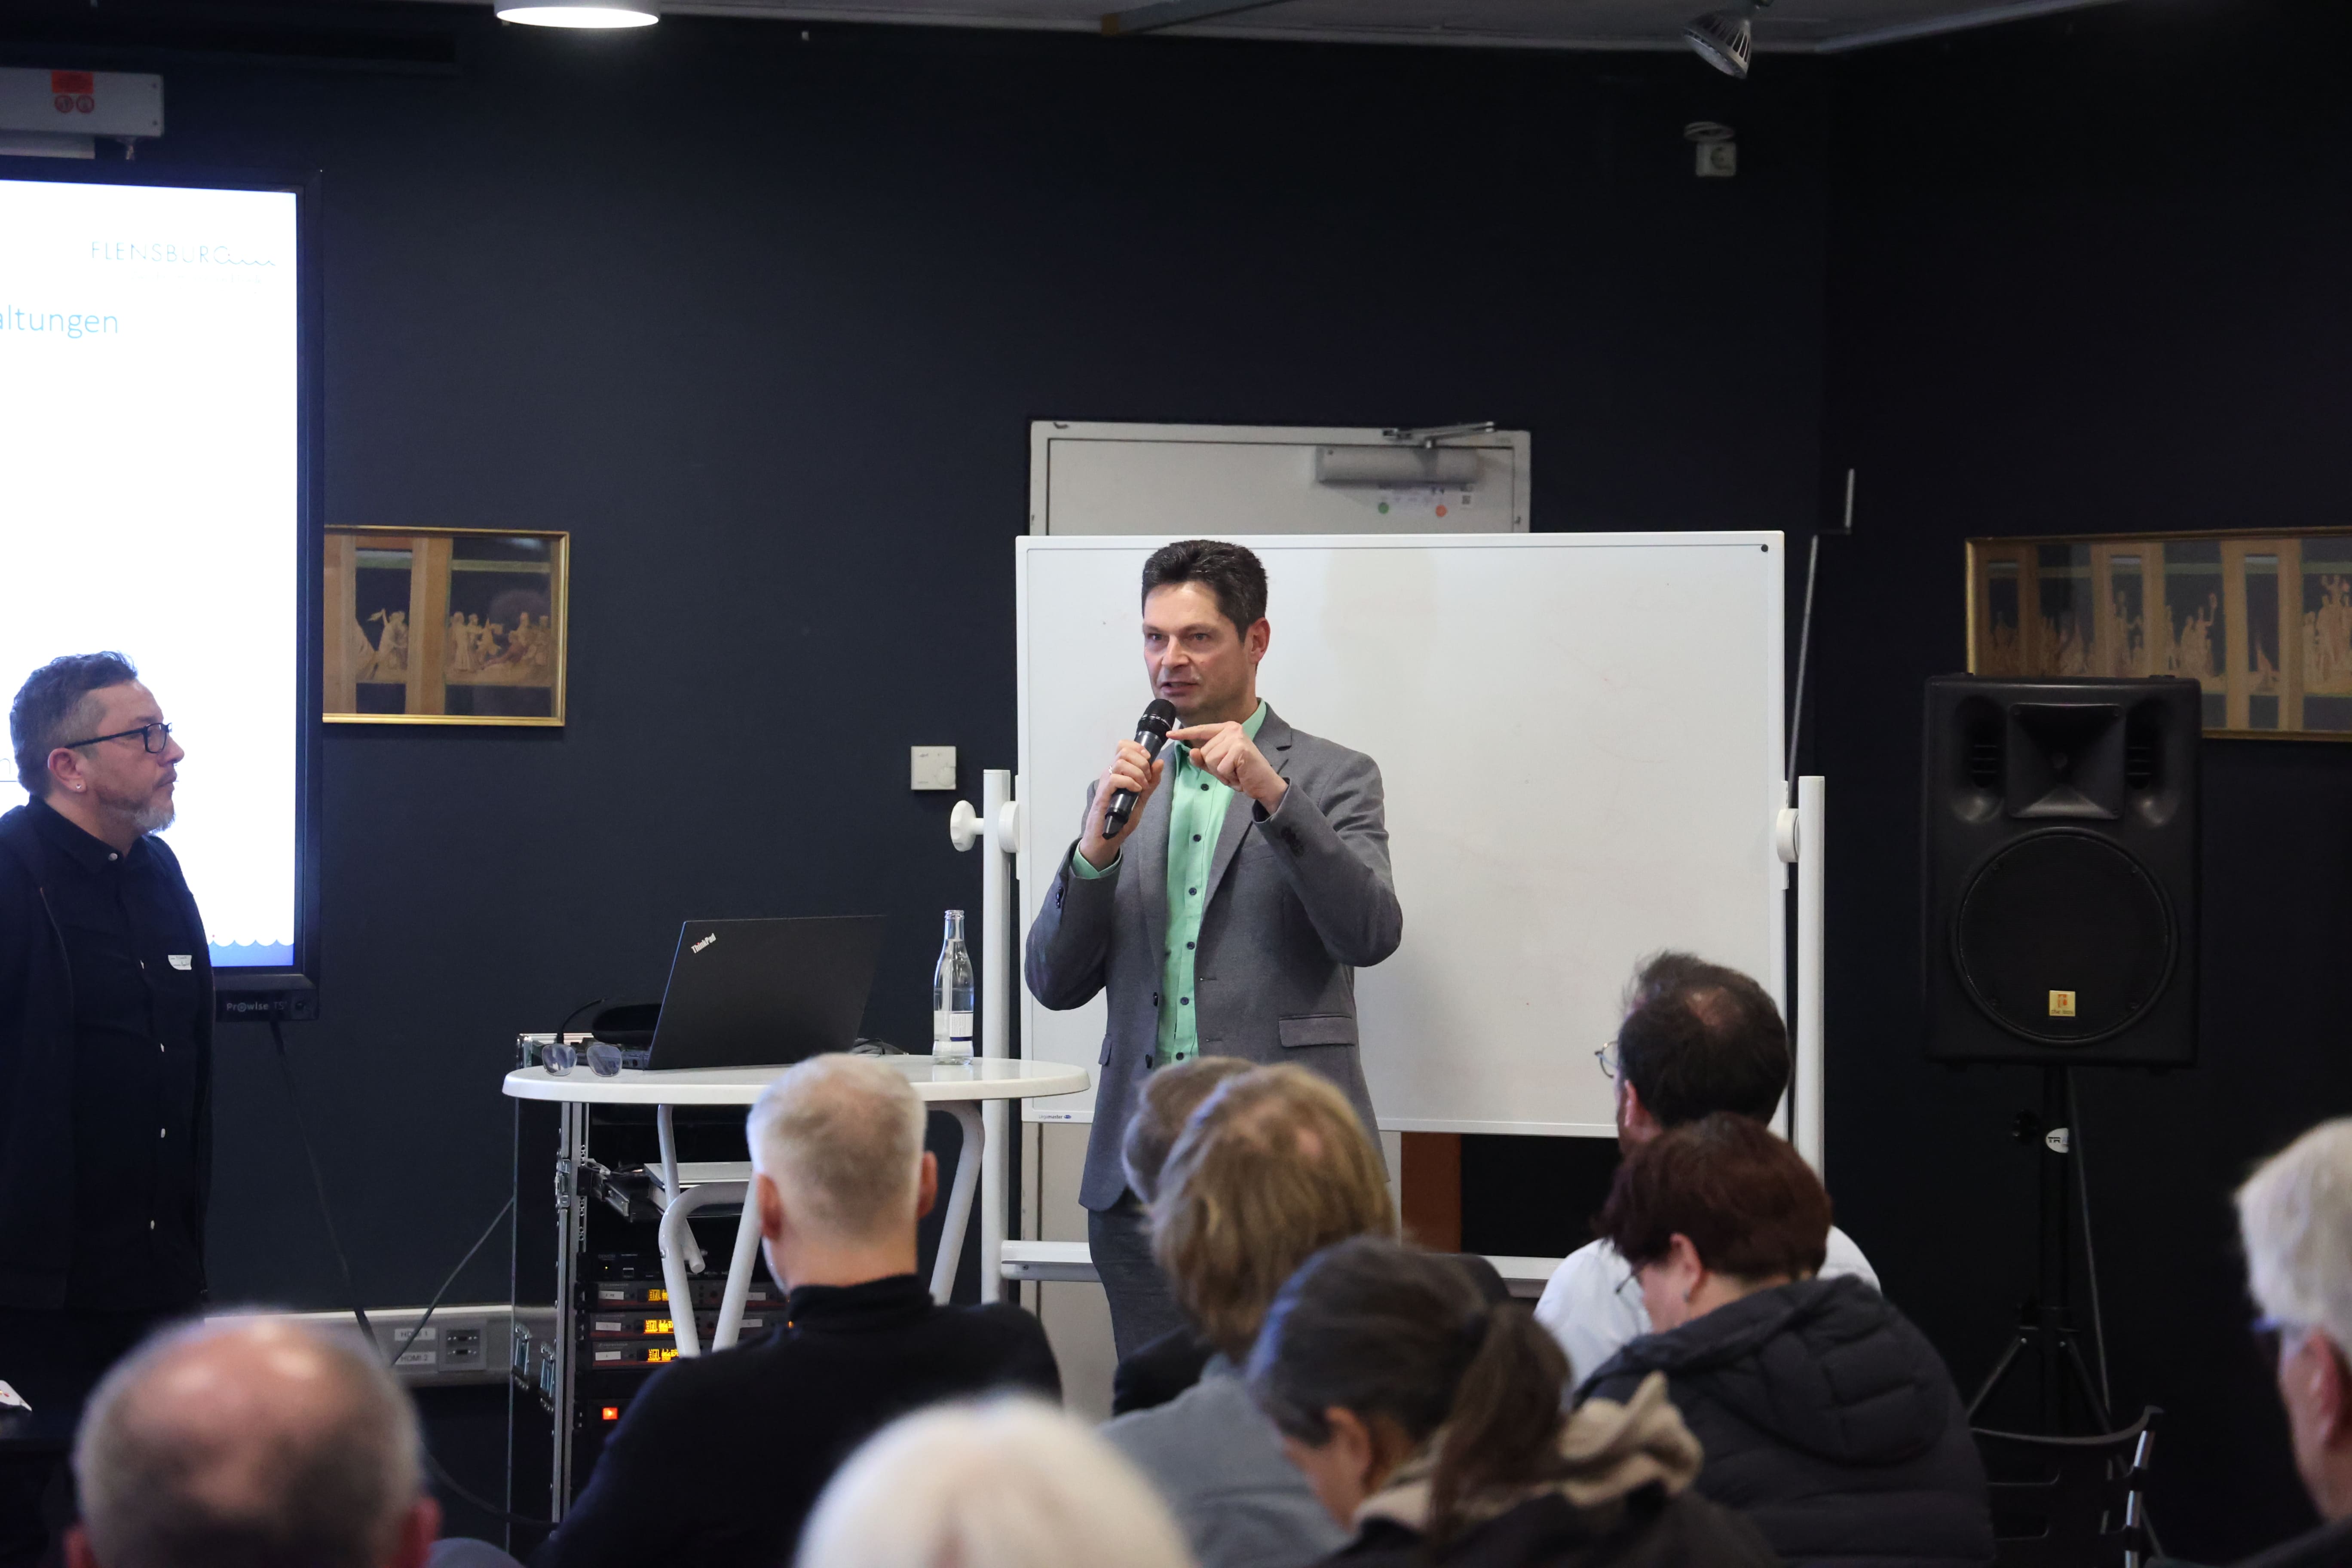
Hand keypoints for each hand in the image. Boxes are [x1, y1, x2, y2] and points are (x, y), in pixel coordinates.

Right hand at [1078, 739, 1166, 868]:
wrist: (1106, 838)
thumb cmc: (1121, 818)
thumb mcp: (1142, 798)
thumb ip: (1151, 782)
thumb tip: (1160, 762)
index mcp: (1117, 771)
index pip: (1123, 745)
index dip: (1137, 747)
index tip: (1148, 759)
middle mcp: (1109, 773)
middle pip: (1123, 751)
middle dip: (1141, 761)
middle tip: (1147, 777)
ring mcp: (1104, 783)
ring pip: (1120, 762)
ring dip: (1137, 772)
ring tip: (1142, 786)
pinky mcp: (1102, 794)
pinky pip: (1115, 779)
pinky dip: (1129, 782)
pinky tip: (1136, 791)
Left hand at [1168, 723, 1287, 811]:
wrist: (1264, 784)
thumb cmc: (1242, 773)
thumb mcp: (1217, 767)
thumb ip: (1203, 760)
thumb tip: (1192, 752)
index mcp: (1226, 729)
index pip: (1201, 730)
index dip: (1184, 734)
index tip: (1169, 734)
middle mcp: (1232, 729)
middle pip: (1204, 751)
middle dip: (1214, 767)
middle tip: (1231, 770)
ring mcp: (1236, 738)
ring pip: (1210, 759)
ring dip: (1221, 773)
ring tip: (1235, 772)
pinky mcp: (1240, 749)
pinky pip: (1220, 767)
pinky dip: (1228, 776)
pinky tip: (1239, 775)